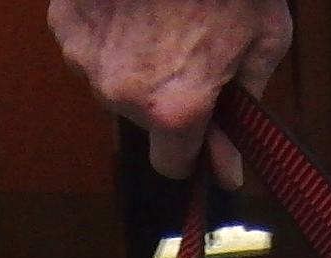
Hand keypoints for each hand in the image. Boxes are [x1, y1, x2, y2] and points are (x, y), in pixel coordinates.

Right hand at [49, 0, 291, 184]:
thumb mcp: (263, 40)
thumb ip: (243, 110)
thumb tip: (227, 169)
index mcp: (176, 108)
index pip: (171, 165)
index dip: (191, 146)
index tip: (201, 128)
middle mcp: (124, 93)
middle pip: (142, 118)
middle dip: (165, 92)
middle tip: (189, 42)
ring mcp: (88, 57)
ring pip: (112, 80)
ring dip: (134, 59)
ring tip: (160, 13)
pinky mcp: (67, 21)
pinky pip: (88, 43)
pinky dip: (108, 28)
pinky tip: (133, 0)